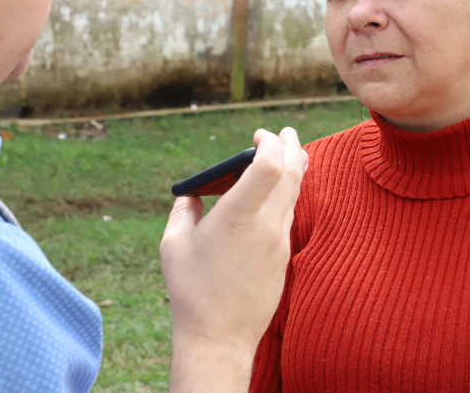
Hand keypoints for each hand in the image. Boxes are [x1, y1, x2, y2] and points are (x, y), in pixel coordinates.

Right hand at [160, 127, 307, 391]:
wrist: (219, 337)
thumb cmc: (191, 291)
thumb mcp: (174, 245)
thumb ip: (183, 211)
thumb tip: (190, 196)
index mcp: (238, 216)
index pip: (270, 166)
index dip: (270, 143)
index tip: (259, 135)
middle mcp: (266, 225)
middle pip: (293, 173)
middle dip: (291, 145)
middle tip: (283, 132)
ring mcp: (279, 242)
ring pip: (295, 193)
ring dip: (293, 168)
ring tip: (286, 152)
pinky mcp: (284, 257)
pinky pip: (290, 214)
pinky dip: (287, 194)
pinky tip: (275, 192)